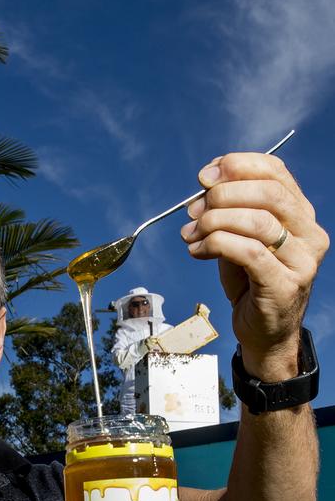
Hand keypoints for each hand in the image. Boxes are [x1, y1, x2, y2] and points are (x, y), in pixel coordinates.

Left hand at [180, 153, 328, 380]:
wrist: (263, 334)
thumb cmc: (250, 285)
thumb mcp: (239, 240)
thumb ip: (228, 214)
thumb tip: (200, 193)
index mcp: (301, 214)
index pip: (276, 172)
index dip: (238, 166)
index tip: (205, 175)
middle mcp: (310, 234)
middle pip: (268, 193)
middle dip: (223, 194)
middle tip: (194, 209)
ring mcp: (302, 261)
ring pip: (258, 221)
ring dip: (214, 221)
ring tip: (191, 233)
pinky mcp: (285, 284)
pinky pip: (249, 252)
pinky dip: (216, 245)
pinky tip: (197, 251)